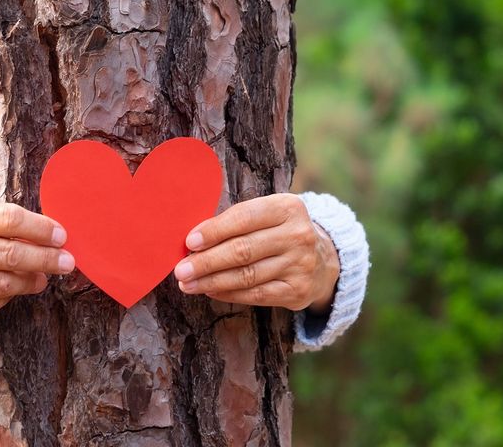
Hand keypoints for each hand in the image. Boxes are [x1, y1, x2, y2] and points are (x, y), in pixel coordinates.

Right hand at [0, 202, 74, 332]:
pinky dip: (7, 298)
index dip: (41, 227)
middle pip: (11, 252)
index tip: (61, 236)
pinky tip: (13, 291)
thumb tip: (46, 235)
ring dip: (31, 280)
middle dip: (47, 257)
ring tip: (43, 277)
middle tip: (67, 261)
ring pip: (5, 283)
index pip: (8, 218)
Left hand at [173, 194, 339, 312]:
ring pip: (246, 276)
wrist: (322, 259)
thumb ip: (236, 221)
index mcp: (288, 207)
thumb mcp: (268, 214)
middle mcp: (298, 235)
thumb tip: (193, 240)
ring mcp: (300, 265)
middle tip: (181, 269)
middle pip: (243, 250)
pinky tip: (210, 291)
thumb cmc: (280, 232)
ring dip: (212, 281)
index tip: (189, 242)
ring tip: (187, 284)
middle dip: (207, 261)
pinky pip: (255, 295)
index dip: (215, 231)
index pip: (245, 218)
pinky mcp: (297, 291)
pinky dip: (228, 294)